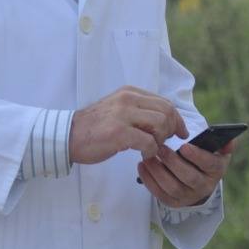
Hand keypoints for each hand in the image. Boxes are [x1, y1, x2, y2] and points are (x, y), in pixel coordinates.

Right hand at [69, 86, 187, 164]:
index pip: (164, 102)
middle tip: (167, 142)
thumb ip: (138, 111)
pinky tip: (143, 155)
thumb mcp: (117, 109)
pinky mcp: (119, 133)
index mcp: (130, 92)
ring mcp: (123, 115)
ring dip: (161, 139)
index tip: (181, 132)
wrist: (67, 136)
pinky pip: (148, 141)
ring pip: (161, 123)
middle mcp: (128, 99)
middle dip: (173, 128)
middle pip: (166, 110)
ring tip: (152, 148)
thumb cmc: (93, 127)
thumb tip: (163, 120)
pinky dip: (151, 151)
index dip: (177, 118)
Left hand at [138, 139, 235, 207]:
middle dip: (173, 163)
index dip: (197, 156)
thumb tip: (230, 140)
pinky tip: (142, 166)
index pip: (209, 165)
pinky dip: (149, 180)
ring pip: (172, 187)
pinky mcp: (173, 202)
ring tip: (148, 157)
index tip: (184, 146)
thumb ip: (225, 143)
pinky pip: (160, 194)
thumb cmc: (206, 159)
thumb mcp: (218, 151)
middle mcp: (204, 186)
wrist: (199, 181)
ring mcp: (188, 196)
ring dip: (158, 171)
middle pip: (189, 177)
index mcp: (216, 171)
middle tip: (160, 148)